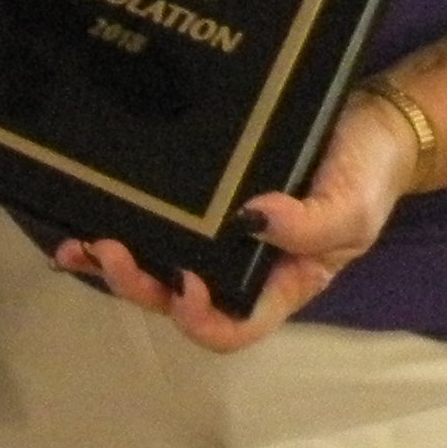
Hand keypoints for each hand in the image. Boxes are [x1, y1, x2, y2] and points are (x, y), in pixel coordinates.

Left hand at [56, 83, 423, 353]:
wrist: (367, 121)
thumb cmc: (366, 174)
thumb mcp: (353, 207)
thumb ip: (313, 224)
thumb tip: (254, 221)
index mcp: (277, 285)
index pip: (234, 326)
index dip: (202, 318)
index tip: (187, 281)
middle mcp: (238, 267)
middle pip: (178, 299)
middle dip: (139, 286)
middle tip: (110, 251)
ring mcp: (214, 232)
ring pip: (156, 265)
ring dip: (113, 265)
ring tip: (78, 245)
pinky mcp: (197, 195)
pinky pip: (155, 220)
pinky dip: (118, 223)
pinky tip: (82, 217)